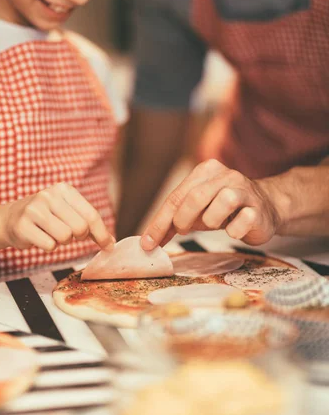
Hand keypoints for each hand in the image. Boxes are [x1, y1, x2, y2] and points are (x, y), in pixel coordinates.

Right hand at [0, 183, 114, 251]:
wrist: (11, 218)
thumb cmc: (46, 217)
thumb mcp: (67, 212)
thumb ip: (89, 224)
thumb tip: (110, 243)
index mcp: (64, 189)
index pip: (91, 214)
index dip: (101, 234)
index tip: (108, 247)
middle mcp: (49, 195)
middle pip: (80, 227)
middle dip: (78, 237)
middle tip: (68, 235)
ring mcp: (34, 209)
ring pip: (65, 237)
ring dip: (62, 242)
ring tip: (52, 234)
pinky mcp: (23, 225)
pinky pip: (49, 245)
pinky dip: (48, 246)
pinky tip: (40, 237)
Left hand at [141, 159, 284, 249]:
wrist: (267, 208)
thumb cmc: (225, 210)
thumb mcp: (197, 211)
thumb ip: (174, 220)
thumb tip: (149, 241)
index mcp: (206, 171)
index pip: (176, 196)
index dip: (159, 221)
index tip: (147, 243)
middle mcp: (226, 176)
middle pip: (195, 197)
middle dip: (183, 219)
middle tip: (182, 231)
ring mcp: (245, 191)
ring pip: (223, 202)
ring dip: (212, 220)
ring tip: (216, 224)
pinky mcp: (259, 210)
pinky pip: (242, 222)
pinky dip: (234, 230)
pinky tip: (235, 228)